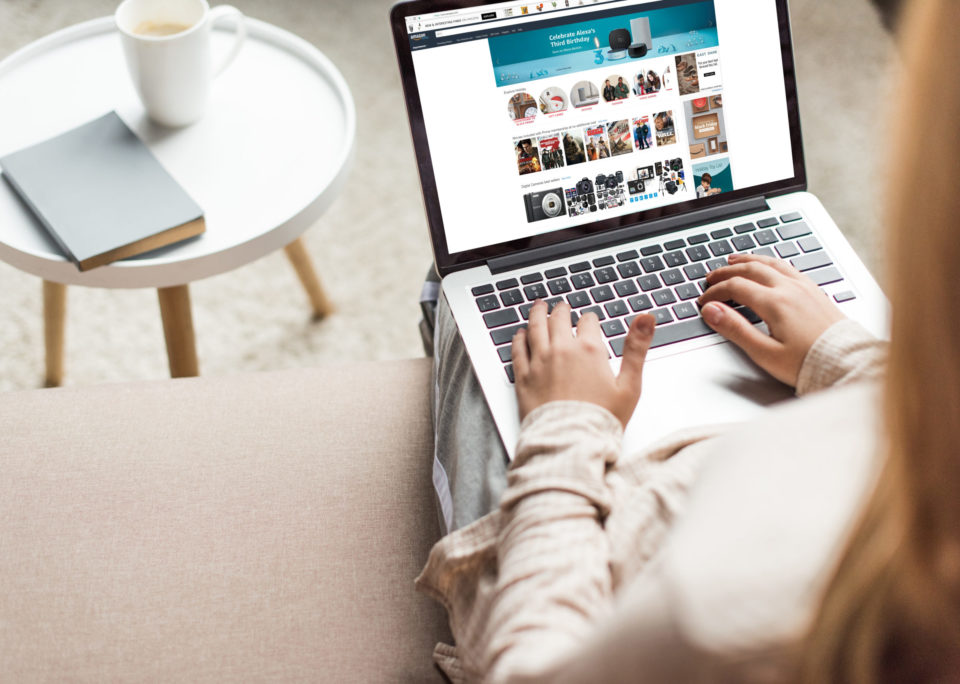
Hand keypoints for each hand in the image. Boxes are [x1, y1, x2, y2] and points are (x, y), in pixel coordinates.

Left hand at [512, 300, 655, 426]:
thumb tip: (647, 318)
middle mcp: (561, 350)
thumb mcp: (630, 385)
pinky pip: (518, 350)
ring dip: (537, 314)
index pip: (588, 322)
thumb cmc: (601, 420)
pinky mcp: (523, 378)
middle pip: (559, 319)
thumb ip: (637, 348)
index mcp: (589, 350)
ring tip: (538, 307)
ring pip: (535, 328)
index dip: (590, 321)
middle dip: (562, 311)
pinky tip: (519, 334)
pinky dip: (518, 338)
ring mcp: (539, 362)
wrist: (570, 443)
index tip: (589, 322)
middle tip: (561, 307)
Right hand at [697, 253, 844, 385]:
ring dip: (748, 260)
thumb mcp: (764, 352)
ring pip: (770, 263)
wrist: (846, 363)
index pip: (735, 287)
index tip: (704, 301)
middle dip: (726, 272)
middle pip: (751, 269)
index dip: (715, 292)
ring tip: (733, 260)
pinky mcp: (815, 291)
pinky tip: (767, 266)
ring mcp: (804, 287)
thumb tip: (712, 311)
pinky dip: (770, 262)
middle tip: (711, 277)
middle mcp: (790, 289)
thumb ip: (735, 329)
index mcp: (775, 303)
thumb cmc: (807, 363)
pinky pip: (788, 267)